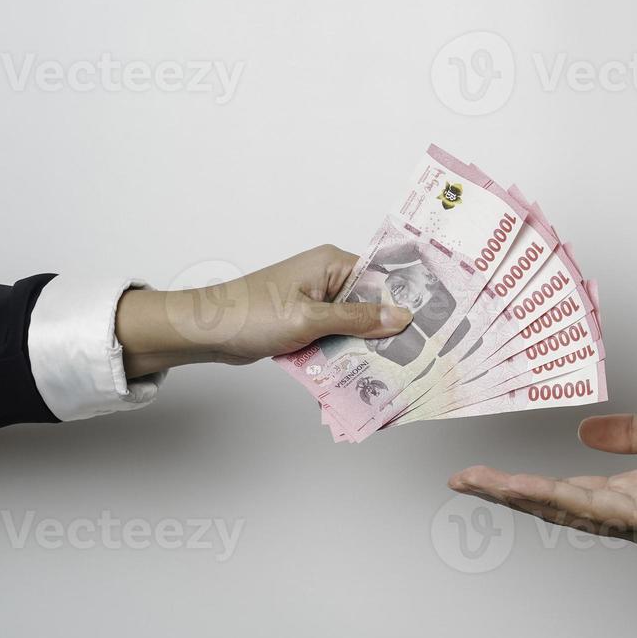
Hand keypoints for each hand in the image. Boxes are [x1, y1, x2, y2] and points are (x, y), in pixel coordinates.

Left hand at [116, 245, 412, 376]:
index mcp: (332, 263)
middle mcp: (328, 278)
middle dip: (388, 329)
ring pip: (356, 325)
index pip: (383, 277)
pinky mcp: (307, 322)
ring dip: (365, 346)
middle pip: (372, 304)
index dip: (406, 299)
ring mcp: (317, 301)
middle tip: (417, 356)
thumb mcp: (310, 319)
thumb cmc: (250, 314)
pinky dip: (344, 353)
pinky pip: (337, 337)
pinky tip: (358, 373)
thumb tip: (401, 317)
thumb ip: (358, 319)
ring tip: (392, 369)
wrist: (205, 331)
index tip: (432, 324)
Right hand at [448, 403, 636, 548]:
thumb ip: (634, 434)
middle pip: (561, 507)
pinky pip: (605, 509)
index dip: (527, 483)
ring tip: (483, 483)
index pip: (571, 490)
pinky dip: (566, 500)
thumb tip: (587, 432)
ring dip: (525, 498)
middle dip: (509, 495)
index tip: (485, 473)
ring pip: (574, 511)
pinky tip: (534, 488)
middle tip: (462, 480)